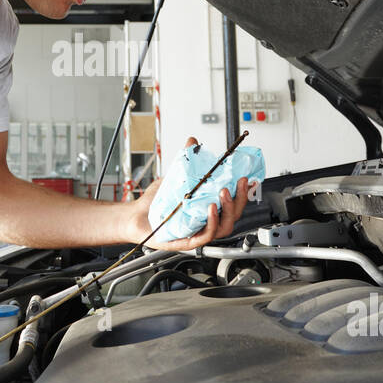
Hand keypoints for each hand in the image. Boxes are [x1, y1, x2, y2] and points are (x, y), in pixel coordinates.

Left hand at [123, 137, 255, 251]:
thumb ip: (185, 161)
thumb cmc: (156, 203)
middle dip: (240, 198)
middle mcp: (206, 222)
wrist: (135, 216)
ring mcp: (198, 232)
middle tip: (240, 183)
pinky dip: (211, 223)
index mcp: (208, 209)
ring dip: (228, 210)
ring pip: (224, 227)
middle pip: (233, 215)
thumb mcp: (174, 177)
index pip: (232, 203)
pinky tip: (211, 209)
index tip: (248, 178)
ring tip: (224, 193)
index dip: (244, 193)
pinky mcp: (187, 240)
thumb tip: (192, 141)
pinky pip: (205, 235)